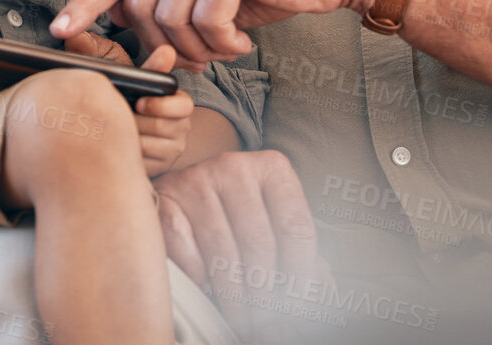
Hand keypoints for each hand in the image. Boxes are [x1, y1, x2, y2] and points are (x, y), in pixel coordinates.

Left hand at [51, 0, 381, 64]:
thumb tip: (121, 28)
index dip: (84, 4)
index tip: (62, 31)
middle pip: (138, 6)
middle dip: (165, 45)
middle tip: (199, 57)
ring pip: (170, 18)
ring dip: (197, 49)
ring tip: (224, 47)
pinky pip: (206, 21)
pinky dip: (222, 44)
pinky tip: (241, 41)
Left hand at [65, 35, 191, 174]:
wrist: (121, 130)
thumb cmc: (118, 93)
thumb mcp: (114, 70)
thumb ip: (98, 52)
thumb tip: (74, 37)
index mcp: (175, 100)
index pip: (181, 104)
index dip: (162, 105)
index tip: (140, 103)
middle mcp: (180, 125)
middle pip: (160, 128)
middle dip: (133, 122)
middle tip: (112, 118)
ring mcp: (172, 148)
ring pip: (149, 147)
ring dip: (127, 139)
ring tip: (108, 130)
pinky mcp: (160, 166)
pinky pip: (142, 164)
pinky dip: (125, 156)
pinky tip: (110, 148)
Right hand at [154, 150, 330, 343]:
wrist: (188, 185)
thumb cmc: (239, 208)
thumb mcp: (273, 216)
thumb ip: (299, 250)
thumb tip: (325, 293)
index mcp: (272, 167)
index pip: (296, 228)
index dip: (301, 276)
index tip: (298, 309)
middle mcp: (235, 166)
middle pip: (260, 244)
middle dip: (266, 295)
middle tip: (267, 325)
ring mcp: (197, 179)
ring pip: (223, 252)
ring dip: (234, 296)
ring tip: (242, 319)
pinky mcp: (166, 197)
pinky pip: (186, 248)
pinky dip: (198, 276)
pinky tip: (208, 290)